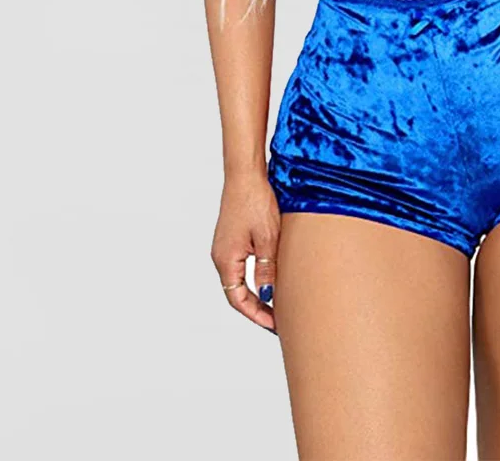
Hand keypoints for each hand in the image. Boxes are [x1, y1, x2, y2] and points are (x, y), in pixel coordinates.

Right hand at [211, 170, 279, 333]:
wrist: (245, 174)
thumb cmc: (256, 201)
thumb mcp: (268, 238)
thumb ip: (266, 268)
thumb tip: (268, 294)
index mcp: (226, 259)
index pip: (238, 299)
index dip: (256, 314)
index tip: (274, 325)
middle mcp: (221, 256)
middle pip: (236, 293)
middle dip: (256, 309)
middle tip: (277, 321)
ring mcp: (225, 247)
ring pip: (238, 280)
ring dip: (254, 294)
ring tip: (276, 305)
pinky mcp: (231, 238)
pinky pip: (240, 266)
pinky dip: (252, 278)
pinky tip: (269, 279)